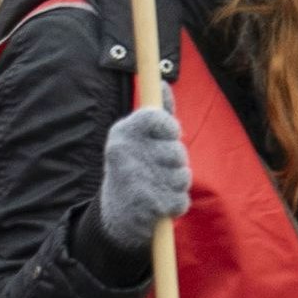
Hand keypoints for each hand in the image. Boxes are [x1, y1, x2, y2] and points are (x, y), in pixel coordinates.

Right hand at [94, 105, 189, 251]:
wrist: (115, 214)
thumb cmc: (135, 167)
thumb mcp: (139, 138)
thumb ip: (157, 112)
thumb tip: (164, 83)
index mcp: (122, 132)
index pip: (159, 117)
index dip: (171, 128)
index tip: (170, 135)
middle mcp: (123, 153)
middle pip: (178, 150)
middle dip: (177, 161)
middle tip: (158, 167)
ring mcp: (134, 179)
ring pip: (183, 176)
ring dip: (178, 183)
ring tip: (157, 185)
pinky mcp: (146, 205)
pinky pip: (181, 200)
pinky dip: (176, 204)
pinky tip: (159, 204)